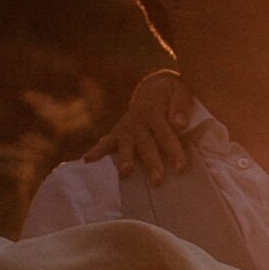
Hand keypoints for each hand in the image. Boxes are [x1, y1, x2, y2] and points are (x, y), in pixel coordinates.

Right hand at [83, 70, 190, 184]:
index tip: (180, 169)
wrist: (153, 88)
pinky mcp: (117, 133)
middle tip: (157, 181)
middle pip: (146, 144)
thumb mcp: (180, 91)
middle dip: (151, 163)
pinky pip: (105, 143)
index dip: (173, 151)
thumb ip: (181, 106)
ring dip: (125, 159)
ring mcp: (126, 128)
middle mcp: (138, 121)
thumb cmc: (172, 94)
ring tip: (125, 172)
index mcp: (155, 112)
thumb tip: (179, 124)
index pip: (165, 134)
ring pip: (126, 146)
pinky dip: (96, 152)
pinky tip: (87, 161)